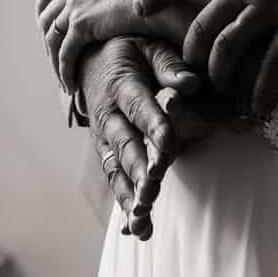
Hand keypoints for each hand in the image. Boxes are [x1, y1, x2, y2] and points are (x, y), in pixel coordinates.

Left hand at [38, 0, 192, 91]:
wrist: (173, 1)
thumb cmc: (163, 1)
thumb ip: (113, 1)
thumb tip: (110, 18)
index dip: (45, 11)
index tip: (50, 31)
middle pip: (45, 16)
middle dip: (48, 42)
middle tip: (58, 64)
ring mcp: (76, 3)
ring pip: (51, 38)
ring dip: (55, 62)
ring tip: (65, 80)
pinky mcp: (82, 24)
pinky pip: (64, 54)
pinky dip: (65, 73)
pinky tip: (72, 87)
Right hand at [79, 36, 207, 238]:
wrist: (87, 59)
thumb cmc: (128, 51)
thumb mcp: (147, 46)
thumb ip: (169, 65)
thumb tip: (191, 83)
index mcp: (122, 84)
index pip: (140, 106)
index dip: (153, 126)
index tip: (167, 145)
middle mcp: (109, 114)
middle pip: (124, 144)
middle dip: (138, 168)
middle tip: (151, 188)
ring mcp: (104, 137)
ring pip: (116, 168)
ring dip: (129, 193)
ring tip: (142, 218)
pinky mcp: (105, 153)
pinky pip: (114, 180)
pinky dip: (124, 204)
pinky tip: (136, 230)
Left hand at [132, 0, 277, 116]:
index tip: (138, 8)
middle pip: (203, 25)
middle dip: (189, 50)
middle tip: (186, 66)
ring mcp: (273, 5)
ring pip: (231, 48)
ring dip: (219, 73)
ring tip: (217, 89)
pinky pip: (277, 63)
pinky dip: (264, 88)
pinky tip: (257, 108)